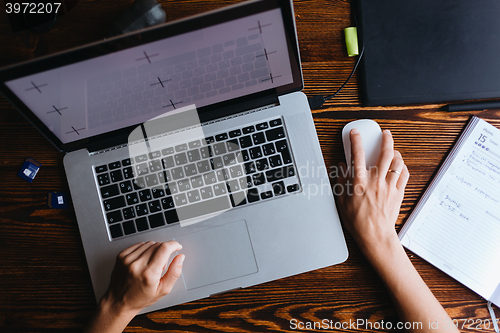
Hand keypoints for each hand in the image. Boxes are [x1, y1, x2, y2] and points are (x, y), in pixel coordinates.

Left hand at [103, 241, 184, 315]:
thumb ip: (174, 272)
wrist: (118, 301)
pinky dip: (144, 250)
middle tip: (161, 264)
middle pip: (158, 245)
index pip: (164, 248)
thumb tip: (180, 257)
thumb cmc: (140, 298)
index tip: (177, 247)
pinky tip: (143, 260)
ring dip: (154, 250)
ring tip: (151, 264)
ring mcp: (127, 259)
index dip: (174, 245)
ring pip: (149, 243)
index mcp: (149, 274)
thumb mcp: (163, 290)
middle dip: (164, 250)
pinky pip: (139, 245)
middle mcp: (137, 265)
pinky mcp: (121, 256)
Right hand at [336, 128, 408, 257]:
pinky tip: (399, 165)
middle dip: (386, 139)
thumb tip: (341, 168)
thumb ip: (341, 181)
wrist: (374, 235)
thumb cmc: (357, 221)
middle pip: (385, 153)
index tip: (355, 133)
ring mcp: (389, 186)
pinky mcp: (398, 193)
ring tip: (393, 150)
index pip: (357, 155)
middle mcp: (376, 181)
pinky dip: (402, 166)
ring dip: (396, 152)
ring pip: (397, 162)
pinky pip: (404, 174)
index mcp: (359, 182)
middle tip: (385, 134)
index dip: (355, 140)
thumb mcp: (342, 201)